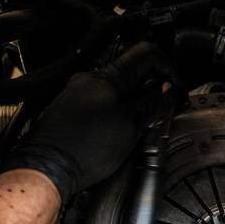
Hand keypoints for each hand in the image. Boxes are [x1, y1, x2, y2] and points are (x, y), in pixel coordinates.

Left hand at [0, 42, 177, 200]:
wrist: (48, 167)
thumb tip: (166, 90)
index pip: (148, 55)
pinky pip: (103, 103)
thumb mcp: (131, 125)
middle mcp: (90, 79)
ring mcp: (79, 94)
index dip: (169, 71)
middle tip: (163, 108)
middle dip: (152, 88)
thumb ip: (152, 103)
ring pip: (118, 90)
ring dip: (136, 102)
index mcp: (107, 76)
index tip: (175, 90)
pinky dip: (118, 112)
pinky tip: (119, 132)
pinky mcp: (72, 110)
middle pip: (133, 72)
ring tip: (141, 125)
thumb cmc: (83, 148)